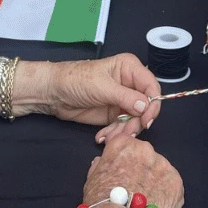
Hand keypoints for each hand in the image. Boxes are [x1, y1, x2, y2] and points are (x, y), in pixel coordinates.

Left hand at [39, 55, 161, 140]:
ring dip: (125, 131)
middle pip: (146, 106)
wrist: (54, 93)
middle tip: (127, 133)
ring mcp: (123, 100)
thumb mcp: (102, 87)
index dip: (152, 104)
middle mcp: (130, 84)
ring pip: (135, 120)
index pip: (151, 86)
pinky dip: (115, 134)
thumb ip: (125, 97)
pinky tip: (102, 137)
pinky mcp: (114, 114)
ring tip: (109, 138)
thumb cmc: (76, 80)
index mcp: (130, 69)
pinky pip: (123, 127)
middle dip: (137, 122)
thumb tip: (145, 107)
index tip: (146, 120)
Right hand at [82, 134, 183, 207]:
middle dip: (140, 167)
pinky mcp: (176, 181)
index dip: (123, 157)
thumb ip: (101, 164)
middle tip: (134, 187)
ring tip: (145, 200)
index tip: (123, 168)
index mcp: (122, 144)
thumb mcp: (92, 178)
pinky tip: (156, 205)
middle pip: (144, 154)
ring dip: (154, 179)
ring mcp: (163, 164)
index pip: (125, 142)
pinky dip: (166, 192)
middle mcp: (145, 148)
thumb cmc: (101, 203)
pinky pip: (170, 183)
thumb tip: (104, 161)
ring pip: (159, 168)